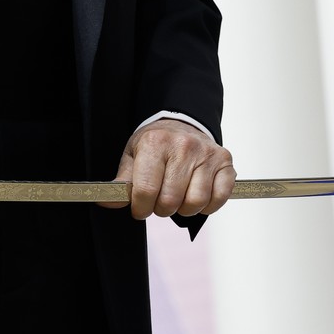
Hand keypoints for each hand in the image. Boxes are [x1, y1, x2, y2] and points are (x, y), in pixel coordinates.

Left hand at [103, 118, 234, 219]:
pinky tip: (197, 195)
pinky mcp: (225, 162)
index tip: (140, 207)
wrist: (182, 124)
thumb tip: (107, 203)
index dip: (140, 208)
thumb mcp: (133, 156)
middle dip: (161, 209)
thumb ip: (122, 182)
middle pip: (170, 201)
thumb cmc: (155, 145)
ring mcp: (207, 154)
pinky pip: (219, 198)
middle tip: (159, 201)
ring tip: (178, 197)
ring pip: (195, 203)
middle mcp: (183, 146)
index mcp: (155, 143)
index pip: (146, 191)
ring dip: (184, 209)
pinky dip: (208, 206)